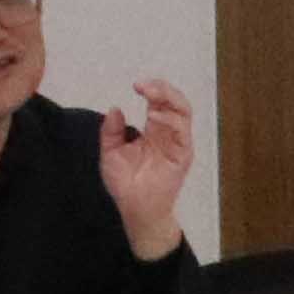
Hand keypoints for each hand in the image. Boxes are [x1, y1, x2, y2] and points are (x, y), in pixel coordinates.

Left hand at [95, 82, 198, 258]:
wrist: (134, 209)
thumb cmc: (126, 183)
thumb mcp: (110, 153)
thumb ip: (111, 131)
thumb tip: (115, 108)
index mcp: (155, 130)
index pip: (160, 101)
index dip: (152, 89)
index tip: (136, 84)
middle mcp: (169, 133)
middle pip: (175, 101)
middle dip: (162, 88)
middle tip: (143, 85)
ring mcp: (177, 143)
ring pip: (183, 111)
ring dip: (168, 98)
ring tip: (149, 95)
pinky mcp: (182, 155)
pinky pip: (182, 131)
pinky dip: (170, 120)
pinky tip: (153, 117)